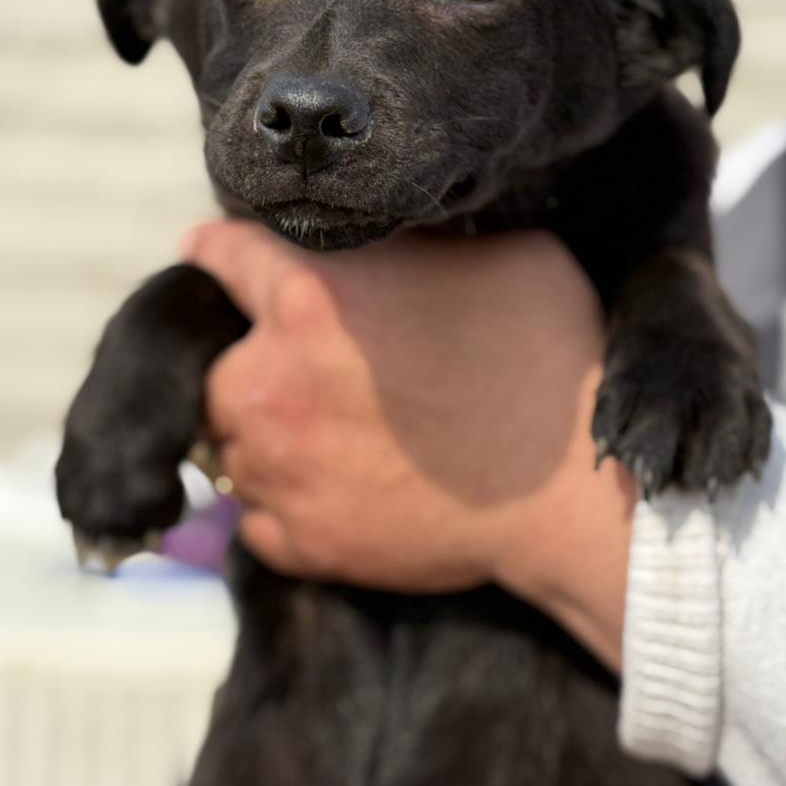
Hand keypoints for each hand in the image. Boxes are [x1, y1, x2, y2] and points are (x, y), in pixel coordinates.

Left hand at [184, 219, 634, 667]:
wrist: (576, 491)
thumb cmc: (550, 358)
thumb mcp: (490, 256)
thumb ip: (407, 246)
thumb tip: (390, 243)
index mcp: (309, 298)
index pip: (221, 255)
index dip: (221, 252)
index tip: (215, 255)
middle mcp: (272, 385)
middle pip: (210, 367)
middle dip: (248, 363)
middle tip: (301, 372)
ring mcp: (280, 471)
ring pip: (229, 448)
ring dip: (265, 439)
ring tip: (327, 439)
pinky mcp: (303, 541)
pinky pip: (258, 520)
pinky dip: (283, 507)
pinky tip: (335, 493)